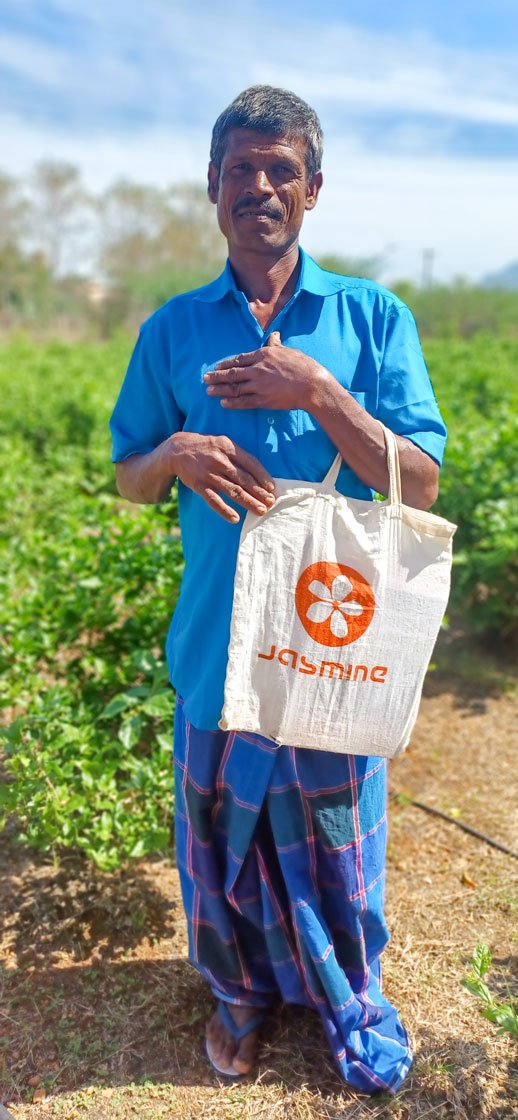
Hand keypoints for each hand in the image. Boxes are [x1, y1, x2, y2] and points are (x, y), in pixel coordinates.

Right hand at [169, 431, 275, 522]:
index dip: (263, 476)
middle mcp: (220, 460)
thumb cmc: (206, 447)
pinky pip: (214, 500)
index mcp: (228, 448)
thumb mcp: (223, 443)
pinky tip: (235, 518)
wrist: (177, 449)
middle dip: (259, 492)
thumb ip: (239, 455)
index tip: (271, 488)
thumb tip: (259, 473)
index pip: (251, 463)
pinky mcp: (199, 485)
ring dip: (248, 502)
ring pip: (233, 491)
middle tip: (271, 502)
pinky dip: (224, 510)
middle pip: (244, 479)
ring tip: (261, 510)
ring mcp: (209, 474)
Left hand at [203, 332, 327, 410]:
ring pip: (234, 388)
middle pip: (232, 374)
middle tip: (205, 378)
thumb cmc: (303, 366)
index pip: (239, 359)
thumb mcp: (288, 351)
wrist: (312, 385)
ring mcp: (259, 385)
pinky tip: (223, 403)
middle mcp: (258, 369)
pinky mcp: (263, 400)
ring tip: (209, 391)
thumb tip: (274, 335)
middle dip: (217, 376)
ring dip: (220, 389)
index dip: (226, 364)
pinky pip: (243, 402)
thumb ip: (276, 345)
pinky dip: (232, 402)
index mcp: (263, 355)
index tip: (217, 366)